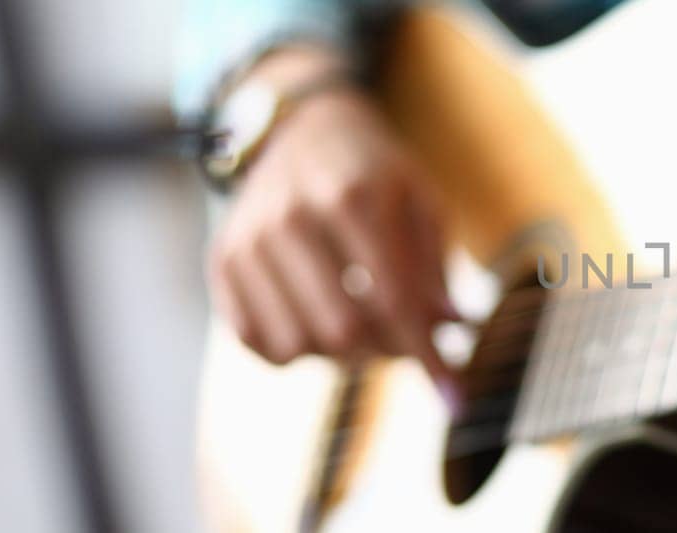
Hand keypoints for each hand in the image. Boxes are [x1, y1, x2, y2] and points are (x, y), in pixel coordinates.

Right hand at [207, 47, 456, 387]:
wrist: (299, 129)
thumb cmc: (374, 171)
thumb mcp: (420, 199)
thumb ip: (435, 267)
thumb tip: (449, 330)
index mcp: (351, 197)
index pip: (394, 299)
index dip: (427, 355)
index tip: (455, 397)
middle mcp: (291, 218)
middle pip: (344, 331)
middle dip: (388, 354)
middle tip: (408, 344)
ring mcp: (248, 241)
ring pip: (298, 344)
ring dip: (344, 356)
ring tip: (366, 328)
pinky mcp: (221, 261)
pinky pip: (256, 341)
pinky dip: (296, 352)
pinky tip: (320, 325)